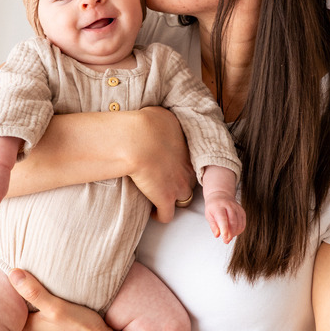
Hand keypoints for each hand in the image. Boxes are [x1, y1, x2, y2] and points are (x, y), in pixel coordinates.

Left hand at [8, 269, 113, 330]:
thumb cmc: (80, 329)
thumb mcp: (55, 307)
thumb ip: (33, 291)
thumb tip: (12, 273)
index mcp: (25, 328)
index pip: (10, 303)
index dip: (11, 285)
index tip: (15, 268)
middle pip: (20, 307)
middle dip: (23, 290)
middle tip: (26, 269)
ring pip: (32, 310)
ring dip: (35, 297)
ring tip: (40, 279)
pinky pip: (42, 315)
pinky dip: (44, 304)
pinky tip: (52, 296)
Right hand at [129, 107, 194, 222]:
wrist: (140, 140)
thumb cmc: (148, 124)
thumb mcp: (162, 115)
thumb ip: (165, 122)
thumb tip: (158, 119)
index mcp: (187, 150)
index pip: (189, 163)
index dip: (179, 166)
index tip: (168, 165)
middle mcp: (186, 170)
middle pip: (190, 182)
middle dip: (179, 184)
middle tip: (164, 182)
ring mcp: (178, 187)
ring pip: (183, 200)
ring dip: (172, 199)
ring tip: (158, 197)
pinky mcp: (165, 200)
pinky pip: (166, 215)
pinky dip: (160, 215)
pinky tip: (152, 212)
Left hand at [205, 195, 245, 243]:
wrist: (221, 195)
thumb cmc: (213, 206)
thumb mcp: (208, 215)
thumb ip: (213, 226)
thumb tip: (217, 235)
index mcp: (219, 207)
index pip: (223, 219)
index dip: (224, 229)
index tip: (224, 237)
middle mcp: (229, 206)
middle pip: (233, 222)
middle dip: (230, 233)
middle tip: (226, 240)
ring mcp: (237, 208)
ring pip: (239, 224)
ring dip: (235, 233)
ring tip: (228, 235)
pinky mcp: (242, 211)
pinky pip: (243, 224)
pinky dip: (239, 230)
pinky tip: (234, 231)